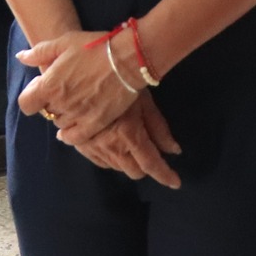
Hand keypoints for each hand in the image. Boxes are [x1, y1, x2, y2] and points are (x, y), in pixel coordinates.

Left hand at [16, 31, 137, 136]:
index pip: (26, 103)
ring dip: (63, 115)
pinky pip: (75, 138)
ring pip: (60, 124)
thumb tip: (21, 58)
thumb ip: (39, 53)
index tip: (41, 87)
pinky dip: (70, 135)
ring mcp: (77, 116)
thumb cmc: (95, 47)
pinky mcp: (95, 124)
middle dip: (51, 102)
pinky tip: (73, 127)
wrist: (126, 59)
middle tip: (64, 90)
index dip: (31, 95)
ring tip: (74, 103)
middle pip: (46, 112)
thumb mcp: (64, 42)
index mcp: (49, 85)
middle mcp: (60, 104)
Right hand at [63, 92, 181, 188]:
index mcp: (129, 134)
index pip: (151, 164)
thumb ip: (160, 130)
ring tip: (129, 144)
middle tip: (147, 152)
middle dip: (144, 167)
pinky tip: (112, 144)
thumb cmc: (124, 82)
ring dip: (127, 162)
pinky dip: (110, 158)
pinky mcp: (80, 144)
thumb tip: (174, 151)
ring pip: (116, 168)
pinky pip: (99, 162)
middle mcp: (111, 145)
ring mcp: (93, 146)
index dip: (165, 175)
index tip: (175, 182)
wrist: (91, 73)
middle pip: (133, 171)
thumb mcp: (146, 103)